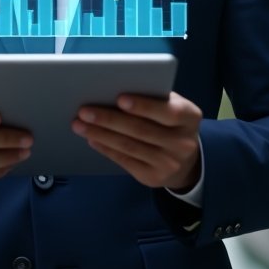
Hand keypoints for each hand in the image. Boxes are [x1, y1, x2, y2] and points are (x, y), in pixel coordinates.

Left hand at [72, 92, 202, 190]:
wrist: (186, 160)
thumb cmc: (171, 121)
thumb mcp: (172, 106)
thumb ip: (153, 97)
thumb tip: (113, 90)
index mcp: (190, 117)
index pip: (168, 111)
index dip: (143, 106)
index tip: (119, 98)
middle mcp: (183, 142)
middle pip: (141, 130)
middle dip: (109, 119)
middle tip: (84, 110)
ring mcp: (169, 163)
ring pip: (129, 146)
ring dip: (100, 134)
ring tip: (79, 124)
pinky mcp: (153, 177)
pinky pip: (125, 161)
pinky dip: (106, 148)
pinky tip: (92, 138)